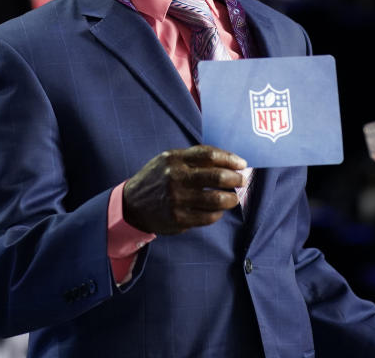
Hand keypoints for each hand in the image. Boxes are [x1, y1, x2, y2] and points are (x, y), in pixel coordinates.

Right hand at [122, 145, 247, 234]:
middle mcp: (175, 177)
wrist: (132, 204)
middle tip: (241, 180)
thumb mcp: (169, 160)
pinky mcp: (178, 219)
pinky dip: (218, 213)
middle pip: (217, 177)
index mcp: (175, 159)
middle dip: (235, 179)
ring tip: (233, 198)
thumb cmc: (158, 178)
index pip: (209, 155)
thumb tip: (230, 161)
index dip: (230, 159)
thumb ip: (195, 158)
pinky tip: (218, 210)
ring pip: (216, 200)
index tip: (242, 164)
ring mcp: (177, 199)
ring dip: (231, 199)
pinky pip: (208, 217)